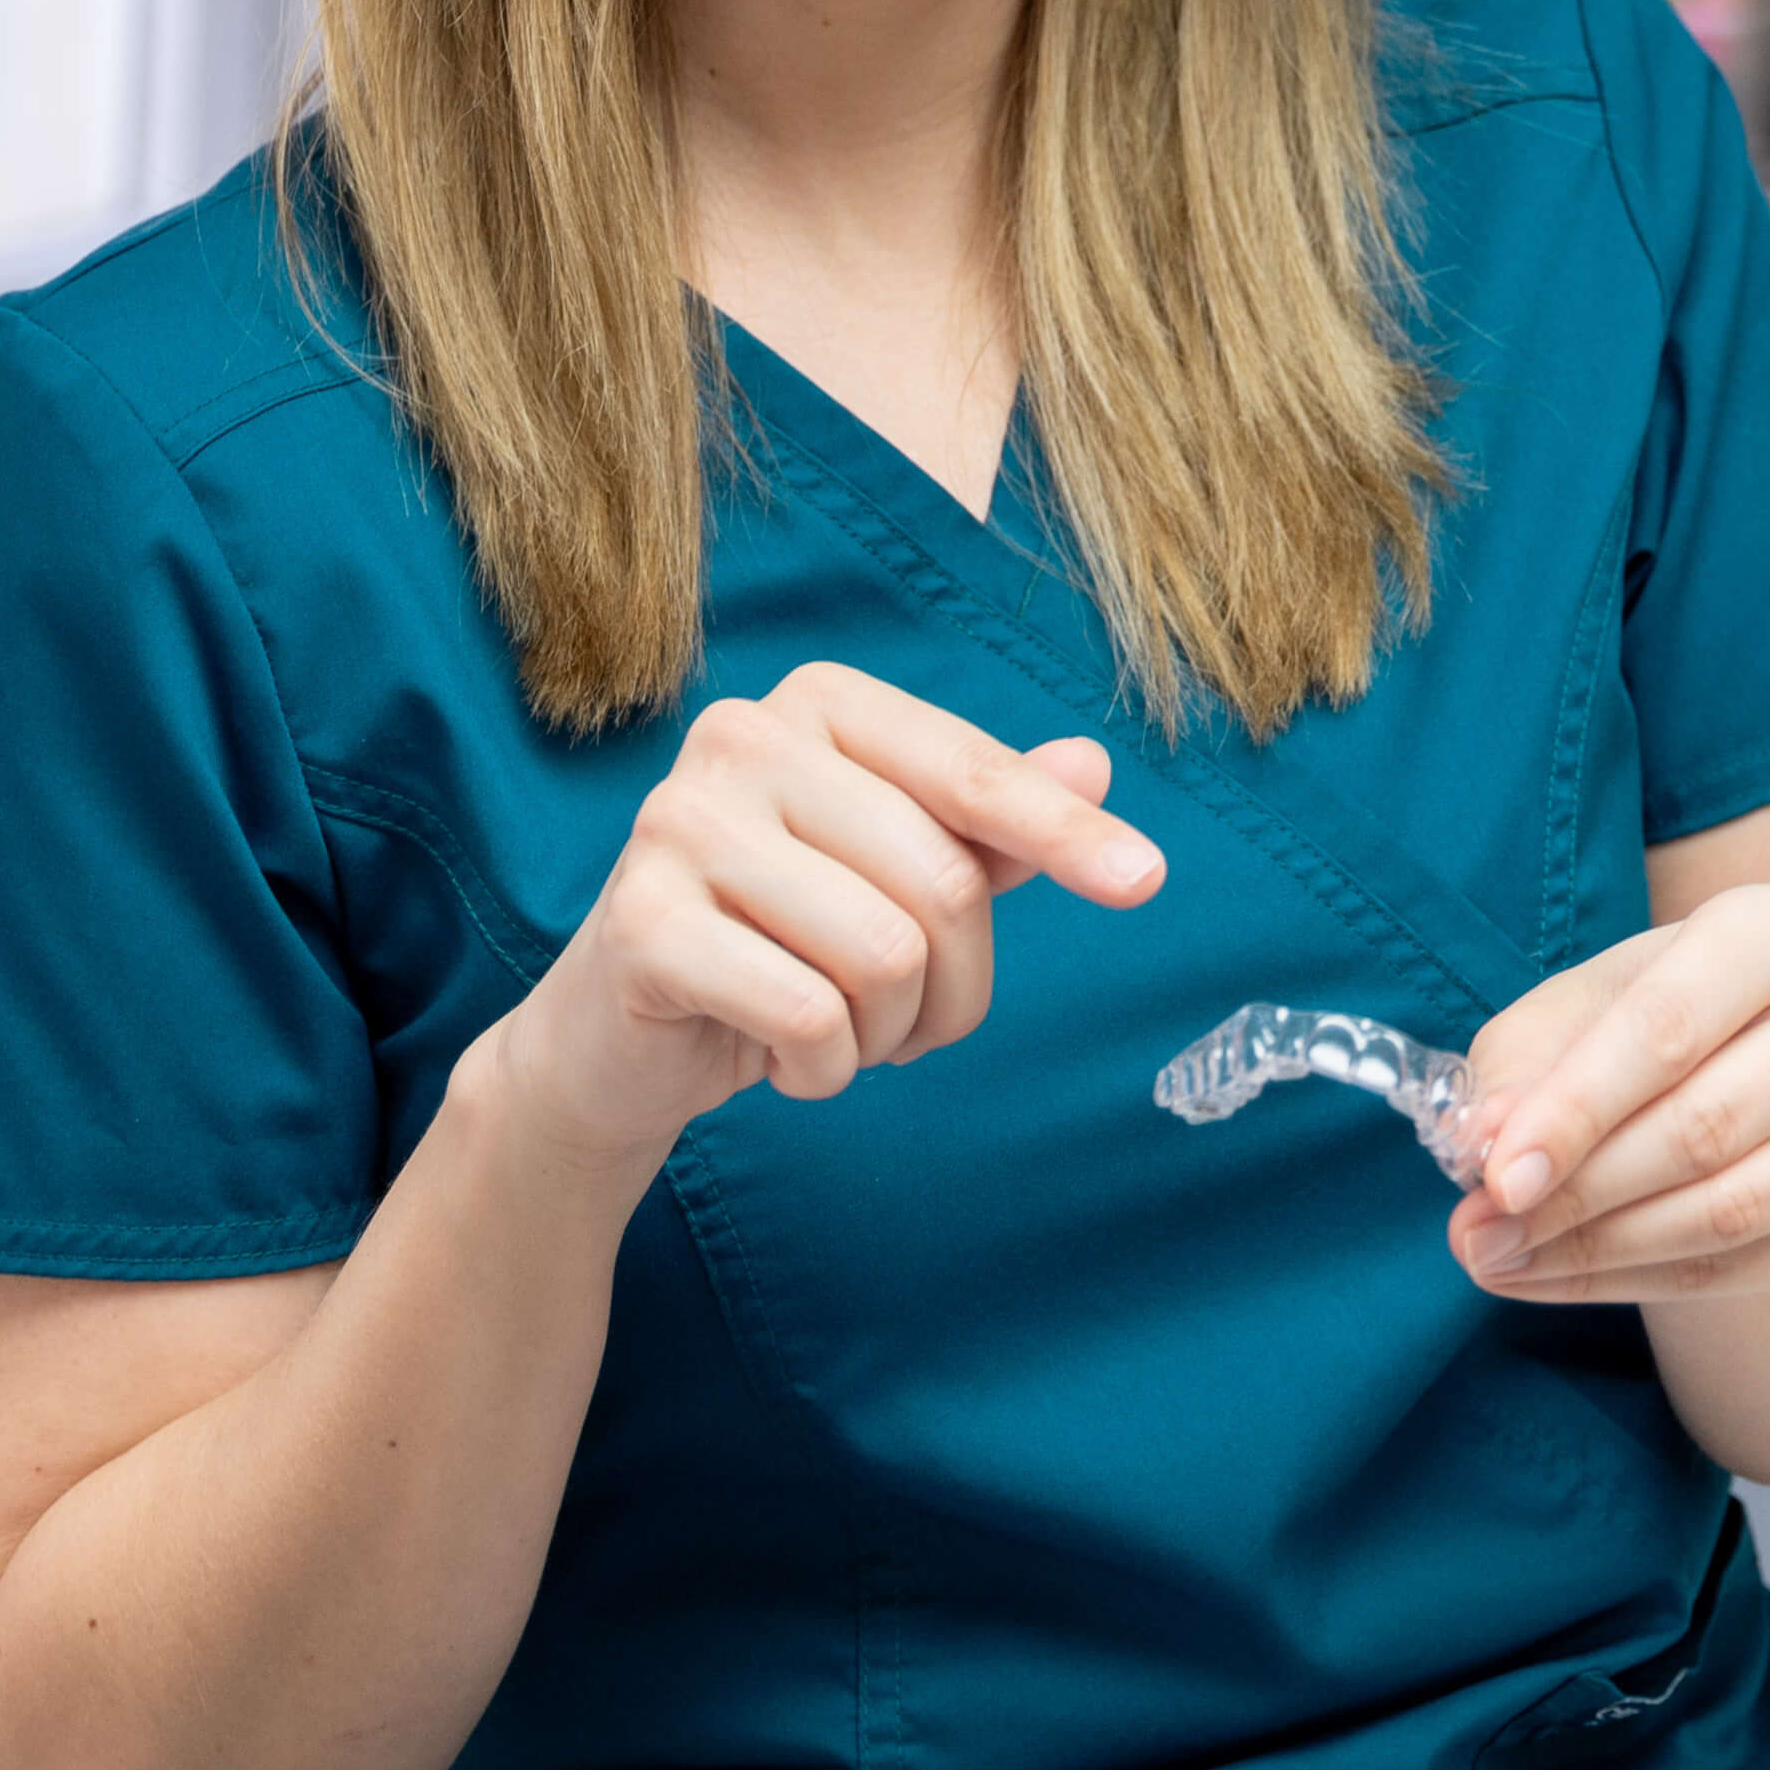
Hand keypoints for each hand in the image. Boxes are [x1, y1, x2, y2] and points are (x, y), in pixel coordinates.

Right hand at [485, 661, 1162, 1174]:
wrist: (622, 1036)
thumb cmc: (785, 935)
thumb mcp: (899, 873)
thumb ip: (990, 821)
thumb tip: (1092, 763)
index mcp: (820, 702)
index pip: (974, 774)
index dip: (1065, 834)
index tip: (1147, 882)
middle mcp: (743, 736)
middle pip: (940, 881)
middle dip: (955, 987)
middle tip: (914, 1022)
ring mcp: (679, 823)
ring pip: (884, 955)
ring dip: (889, 1033)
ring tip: (844, 1034)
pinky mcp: (638, 922)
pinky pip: (810, 1014)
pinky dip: (825, 1067)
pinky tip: (787, 1057)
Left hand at [1446, 884, 1769, 1302]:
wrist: (1755, 1061)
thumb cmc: (1651, 1016)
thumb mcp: (1577, 1007)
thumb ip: (1524, 1065)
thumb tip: (1484, 1146)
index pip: (1670, 1029)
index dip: (1575, 1109)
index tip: (1494, 1178)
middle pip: (1706, 1127)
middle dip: (1576, 1193)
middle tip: (1478, 1233)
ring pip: (1733, 1211)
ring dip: (1600, 1252)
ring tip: (1502, 1261)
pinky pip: (1744, 1269)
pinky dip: (1636, 1283)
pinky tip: (1559, 1277)